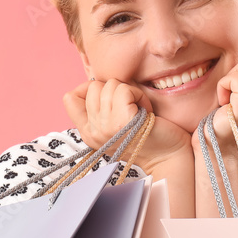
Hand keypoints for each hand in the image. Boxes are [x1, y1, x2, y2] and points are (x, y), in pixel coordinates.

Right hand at [63, 78, 191, 173]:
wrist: (167, 156)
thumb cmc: (145, 134)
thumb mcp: (113, 123)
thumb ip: (99, 108)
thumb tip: (93, 81)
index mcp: (88, 133)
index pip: (69, 98)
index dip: (88, 89)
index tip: (108, 98)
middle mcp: (93, 132)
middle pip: (92, 87)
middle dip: (115, 90)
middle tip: (130, 107)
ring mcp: (107, 127)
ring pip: (109, 86)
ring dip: (129, 92)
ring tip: (139, 109)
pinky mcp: (123, 121)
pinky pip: (124, 90)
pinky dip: (138, 94)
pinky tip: (145, 110)